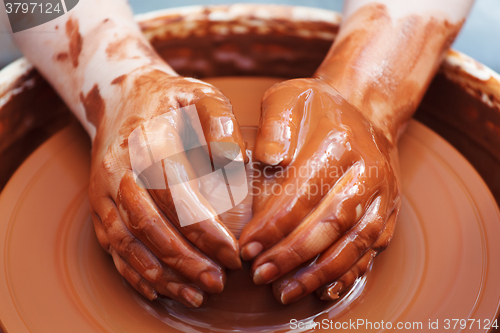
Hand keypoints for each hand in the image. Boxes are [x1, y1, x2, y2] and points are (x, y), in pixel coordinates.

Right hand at [88, 70, 244, 306]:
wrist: (120, 98)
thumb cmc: (171, 101)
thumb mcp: (202, 95)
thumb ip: (221, 122)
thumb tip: (235, 161)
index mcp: (145, 144)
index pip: (174, 195)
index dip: (203, 229)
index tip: (233, 254)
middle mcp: (117, 171)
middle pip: (147, 225)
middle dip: (183, 260)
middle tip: (217, 283)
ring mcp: (102, 192)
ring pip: (127, 243)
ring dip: (160, 274)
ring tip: (195, 295)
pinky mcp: (98, 206)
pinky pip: (112, 246)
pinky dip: (134, 272)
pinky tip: (158, 291)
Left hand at [240, 78, 400, 303]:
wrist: (364, 110)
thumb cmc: (316, 108)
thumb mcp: (288, 97)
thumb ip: (275, 124)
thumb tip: (269, 160)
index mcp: (339, 143)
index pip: (304, 191)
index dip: (274, 224)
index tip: (247, 247)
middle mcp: (367, 172)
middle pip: (331, 223)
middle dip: (293, 256)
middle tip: (259, 276)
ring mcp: (383, 196)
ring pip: (355, 243)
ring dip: (319, 273)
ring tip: (285, 292)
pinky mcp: (388, 213)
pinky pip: (372, 250)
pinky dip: (349, 274)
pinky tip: (323, 291)